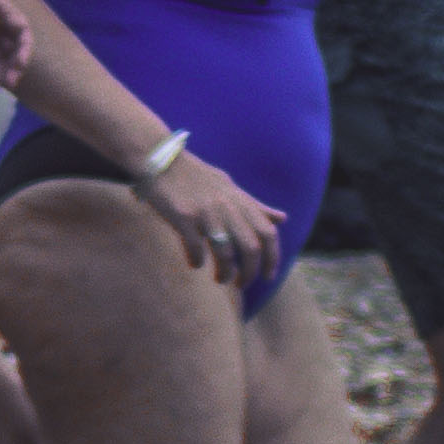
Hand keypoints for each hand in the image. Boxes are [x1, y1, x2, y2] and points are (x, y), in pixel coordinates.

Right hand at [151, 153, 281, 288]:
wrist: (160, 160)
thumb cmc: (195, 176)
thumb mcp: (229, 186)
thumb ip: (254, 206)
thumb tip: (283, 218)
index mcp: (239, 199)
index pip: (268, 232)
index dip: (272, 257)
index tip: (268, 275)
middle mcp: (226, 206)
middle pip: (251, 247)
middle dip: (250, 272)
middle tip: (242, 284)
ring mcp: (205, 211)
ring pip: (225, 252)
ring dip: (225, 272)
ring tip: (221, 279)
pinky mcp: (183, 216)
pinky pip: (196, 247)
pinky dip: (197, 260)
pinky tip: (195, 263)